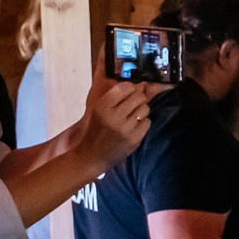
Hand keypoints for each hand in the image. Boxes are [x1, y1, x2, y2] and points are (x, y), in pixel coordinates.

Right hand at [78, 52, 152, 168]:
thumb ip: (118, 96)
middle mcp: (114, 117)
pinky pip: (147, 122)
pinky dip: (142, 123)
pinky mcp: (133, 139)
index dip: (130, 87)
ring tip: (131, 116)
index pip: (125, 87)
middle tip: (133, 104)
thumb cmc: (96, 128)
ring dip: (141, 110)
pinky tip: (133, 127)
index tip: (128, 92)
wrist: (91, 155)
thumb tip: (144, 84)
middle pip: (139, 96)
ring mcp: (125, 129)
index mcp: (102, 107)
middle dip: (138, 98)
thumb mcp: (99, 109)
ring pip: (145, 108)